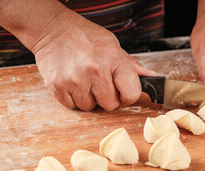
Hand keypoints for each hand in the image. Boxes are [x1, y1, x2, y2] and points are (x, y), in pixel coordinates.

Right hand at [33, 10, 154, 110]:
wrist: (52, 29)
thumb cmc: (85, 36)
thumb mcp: (113, 46)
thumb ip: (131, 66)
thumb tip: (152, 78)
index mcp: (113, 59)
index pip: (131, 94)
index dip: (127, 95)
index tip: (121, 91)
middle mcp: (95, 71)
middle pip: (110, 105)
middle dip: (106, 97)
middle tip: (99, 83)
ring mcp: (75, 80)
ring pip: (89, 107)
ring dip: (88, 98)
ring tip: (83, 79)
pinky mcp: (57, 86)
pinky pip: (72, 106)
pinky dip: (72, 98)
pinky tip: (72, 82)